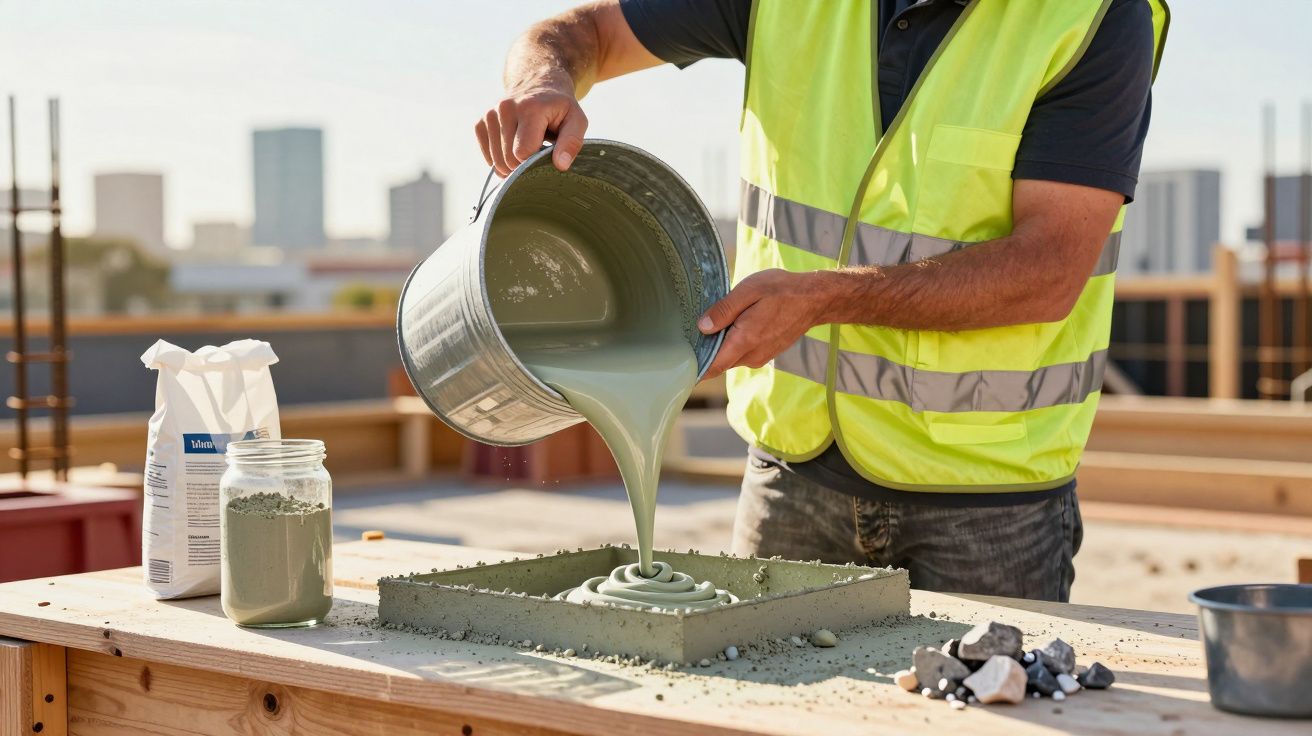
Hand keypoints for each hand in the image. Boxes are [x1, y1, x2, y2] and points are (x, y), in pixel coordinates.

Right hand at [475, 73, 587, 176]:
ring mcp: (490, 114)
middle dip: (524, 164)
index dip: (535, 161)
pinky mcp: (480, 122)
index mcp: (529, 108)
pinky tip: (513, 145)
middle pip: (508, 160)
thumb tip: (560, 165)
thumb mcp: (577, 120)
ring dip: (513, 162)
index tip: (546, 151)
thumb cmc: (560, 107)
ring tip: (527, 145)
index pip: (522, 153)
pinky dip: (501, 158)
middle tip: (538, 149)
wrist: (538, 82)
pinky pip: (488, 156)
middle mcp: (505, 108)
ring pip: (496, 162)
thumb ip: (572, 142)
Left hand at [697, 269, 825, 380]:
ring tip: (718, 322)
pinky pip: (742, 353)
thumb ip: (724, 310)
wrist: (813, 299)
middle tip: (693, 330)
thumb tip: (702, 327)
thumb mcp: (748, 291)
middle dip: (705, 350)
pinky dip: (734, 343)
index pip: (712, 367)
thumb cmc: (782, 290)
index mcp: (744, 341)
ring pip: (730, 357)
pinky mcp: (765, 353)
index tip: (679, 361)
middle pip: (718, 362)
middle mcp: (751, 355)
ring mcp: (760, 357)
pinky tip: (736, 323)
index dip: (694, 367)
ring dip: (721, 344)